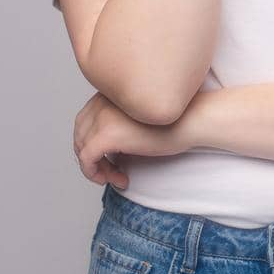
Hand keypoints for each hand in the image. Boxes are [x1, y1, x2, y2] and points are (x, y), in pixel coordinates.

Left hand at [72, 91, 191, 189]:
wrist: (193, 120)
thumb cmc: (176, 121)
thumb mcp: (140, 116)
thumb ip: (119, 122)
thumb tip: (103, 149)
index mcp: (110, 94)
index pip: (84, 121)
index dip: (92, 143)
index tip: (110, 158)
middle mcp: (101, 102)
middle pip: (79, 135)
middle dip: (92, 157)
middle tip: (112, 171)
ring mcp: (102, 118)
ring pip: (82, 149)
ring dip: (97, 168)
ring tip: (118, 176)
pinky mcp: (106, 135)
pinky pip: (86, 160)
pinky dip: (95, 173)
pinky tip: (118, 179)